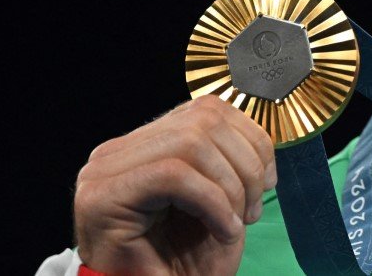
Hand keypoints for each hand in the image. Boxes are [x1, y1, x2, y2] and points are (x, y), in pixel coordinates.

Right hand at [73, 95, 276, 274]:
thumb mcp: (218, 203)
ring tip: (235, 225)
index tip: (268, 181)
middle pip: (203, 121)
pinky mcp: (103, 196)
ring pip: (190, 143)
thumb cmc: (183, 263)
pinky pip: (174, 176)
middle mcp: (118, 151)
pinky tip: (223, 232)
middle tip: (252, 211)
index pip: (207, 110)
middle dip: (245, 164)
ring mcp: (105, 171)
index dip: (250, 138)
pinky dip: (212, 203)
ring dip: (229, 186)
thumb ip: (229, 162)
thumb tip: (262, 138)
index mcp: (146, 145)